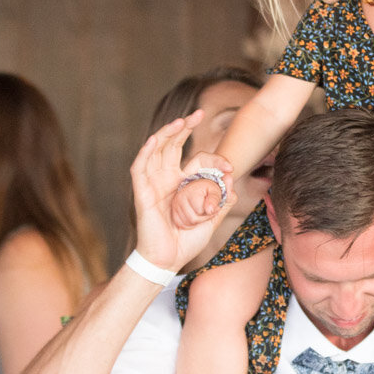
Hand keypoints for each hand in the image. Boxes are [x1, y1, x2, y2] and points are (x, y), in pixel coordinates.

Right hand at [130, 112, 235, 273]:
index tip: (229, 168)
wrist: (167, 260)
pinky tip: (155, 139)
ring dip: (167, 133)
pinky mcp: (142, 192)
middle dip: (183, 128)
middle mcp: (166, 179)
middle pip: (173, 145)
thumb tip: (232, 186)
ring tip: (180, 121)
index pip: (195, 159)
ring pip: (156, 150)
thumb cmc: (186, 242)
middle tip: (198, 114)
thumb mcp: (210, 220)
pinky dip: (146, 151)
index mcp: (183, 184)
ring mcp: (153, 184)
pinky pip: (140, 167)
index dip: (212, 158)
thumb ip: (221, 203)